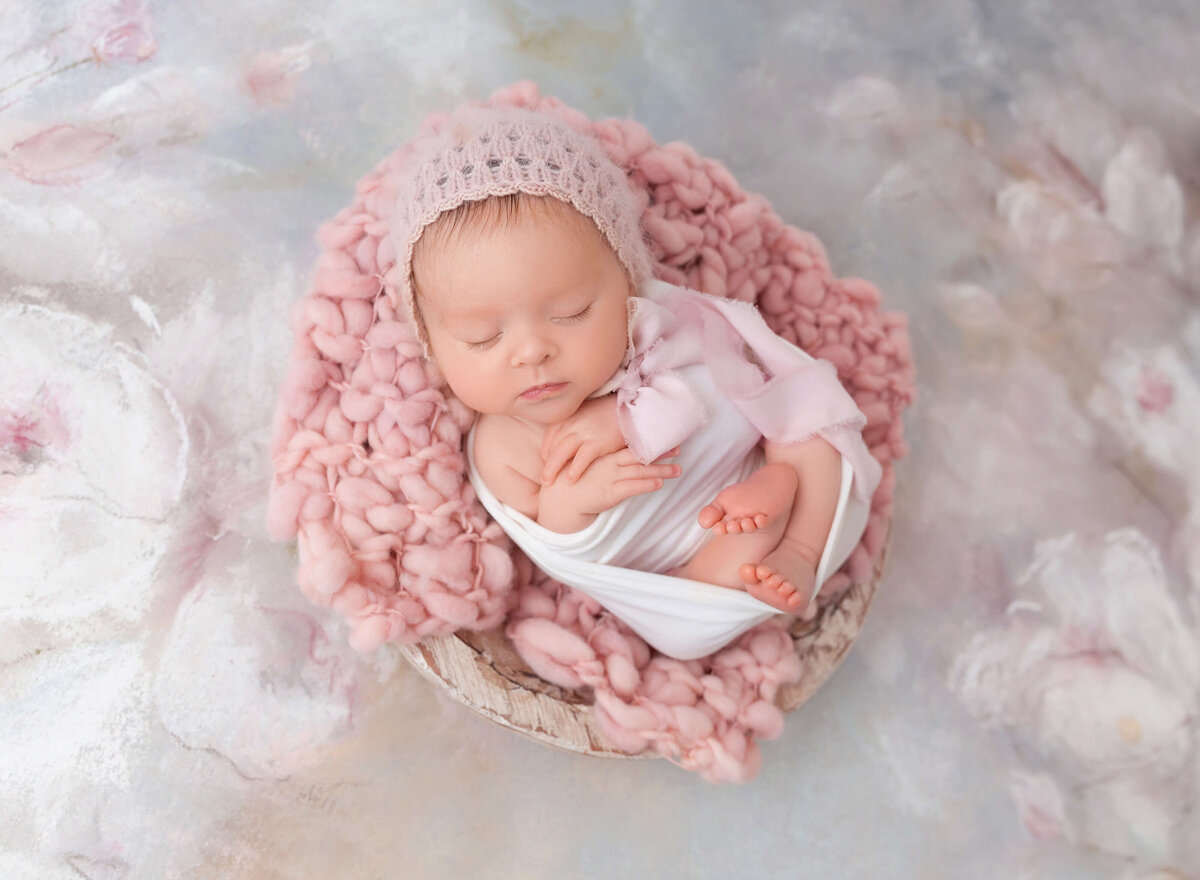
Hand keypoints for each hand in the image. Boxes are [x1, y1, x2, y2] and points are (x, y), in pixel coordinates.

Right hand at [537, 447, 680, 530]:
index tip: (666, 436)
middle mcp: (611, 463)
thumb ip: (605, 456)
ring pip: (640, 471)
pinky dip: (646, 485)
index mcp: (606, 454)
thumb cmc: (577, 479)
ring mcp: (611, 477)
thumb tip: (621, 452)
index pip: (632, 445)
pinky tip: (659, 484)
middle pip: (640, 456)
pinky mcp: (610, 493)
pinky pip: (631, 487)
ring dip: (661, 471)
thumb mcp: (589, 462)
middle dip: (660, 453)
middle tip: (679, 449)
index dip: (650, 441)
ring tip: (678, 470)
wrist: (562, 497)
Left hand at [540, 394, 625, 484]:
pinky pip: (582, 457)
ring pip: (562, 452)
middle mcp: (574, 424)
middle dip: (547, 464)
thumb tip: (570, 436)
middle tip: (543, 479)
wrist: (631, 408)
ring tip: (548, 483)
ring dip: (553, 468)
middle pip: (553, 446)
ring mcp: (585, 432)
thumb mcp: (589, 412)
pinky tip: (570, 480)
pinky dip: (574, 469)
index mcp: (571, 416)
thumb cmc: (611, 412)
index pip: (551, 434)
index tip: (546, 461)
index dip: (547, 450)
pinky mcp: (598, 441)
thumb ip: (577, 423)